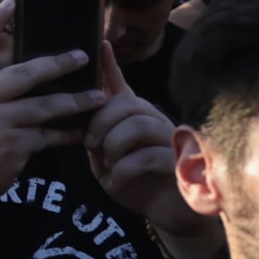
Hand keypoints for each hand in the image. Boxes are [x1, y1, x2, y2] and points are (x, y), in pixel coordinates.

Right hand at [0, 0, 103, 210]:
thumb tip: (25, 80)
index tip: (9, 1)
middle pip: (24, 73)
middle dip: (57, 64)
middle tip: (82, 56)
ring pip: (45, 107)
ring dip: (76, 102)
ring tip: (99, 97)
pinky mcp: (13, 146)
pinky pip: (49, 137)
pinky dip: (67, 135)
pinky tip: (82, 133)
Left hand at [84, 41, 208, 237]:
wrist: (169, 214)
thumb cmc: (135, 183)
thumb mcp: (106, 158)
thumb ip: (95, 136)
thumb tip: (78, 114)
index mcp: (135, 117)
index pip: (122, 86)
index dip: (111, 66)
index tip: (100, 43)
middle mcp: (155, 121)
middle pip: (125, 103)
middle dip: (100, 122)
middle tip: (89, 144)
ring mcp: (171, 140)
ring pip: (137, 125)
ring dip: (112, 145)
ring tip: (106, 163)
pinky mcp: (180, 164)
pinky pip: (147, 155)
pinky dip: (124, 169)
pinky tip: (116, 180)